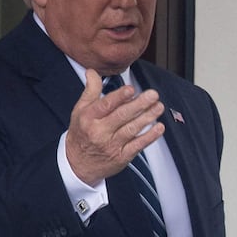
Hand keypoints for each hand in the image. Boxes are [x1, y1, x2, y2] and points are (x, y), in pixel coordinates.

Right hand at [65, 69, 164, 184]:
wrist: (78, 164)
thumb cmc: (81, 134)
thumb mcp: (80, 110)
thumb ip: (90, 90)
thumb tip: (92, 72)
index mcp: (89, 118)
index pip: (105, 105)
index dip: (119, 97)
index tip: (131, 89)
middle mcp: (99, 132)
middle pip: (121, 116)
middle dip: (139, 105)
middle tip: (152, 95)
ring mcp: (111, 145)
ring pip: (132, 129)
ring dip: (147, 117)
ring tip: (158, 107)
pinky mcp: (121, 157)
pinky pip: (138, 145)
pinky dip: (149, 136)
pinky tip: (158, 127)